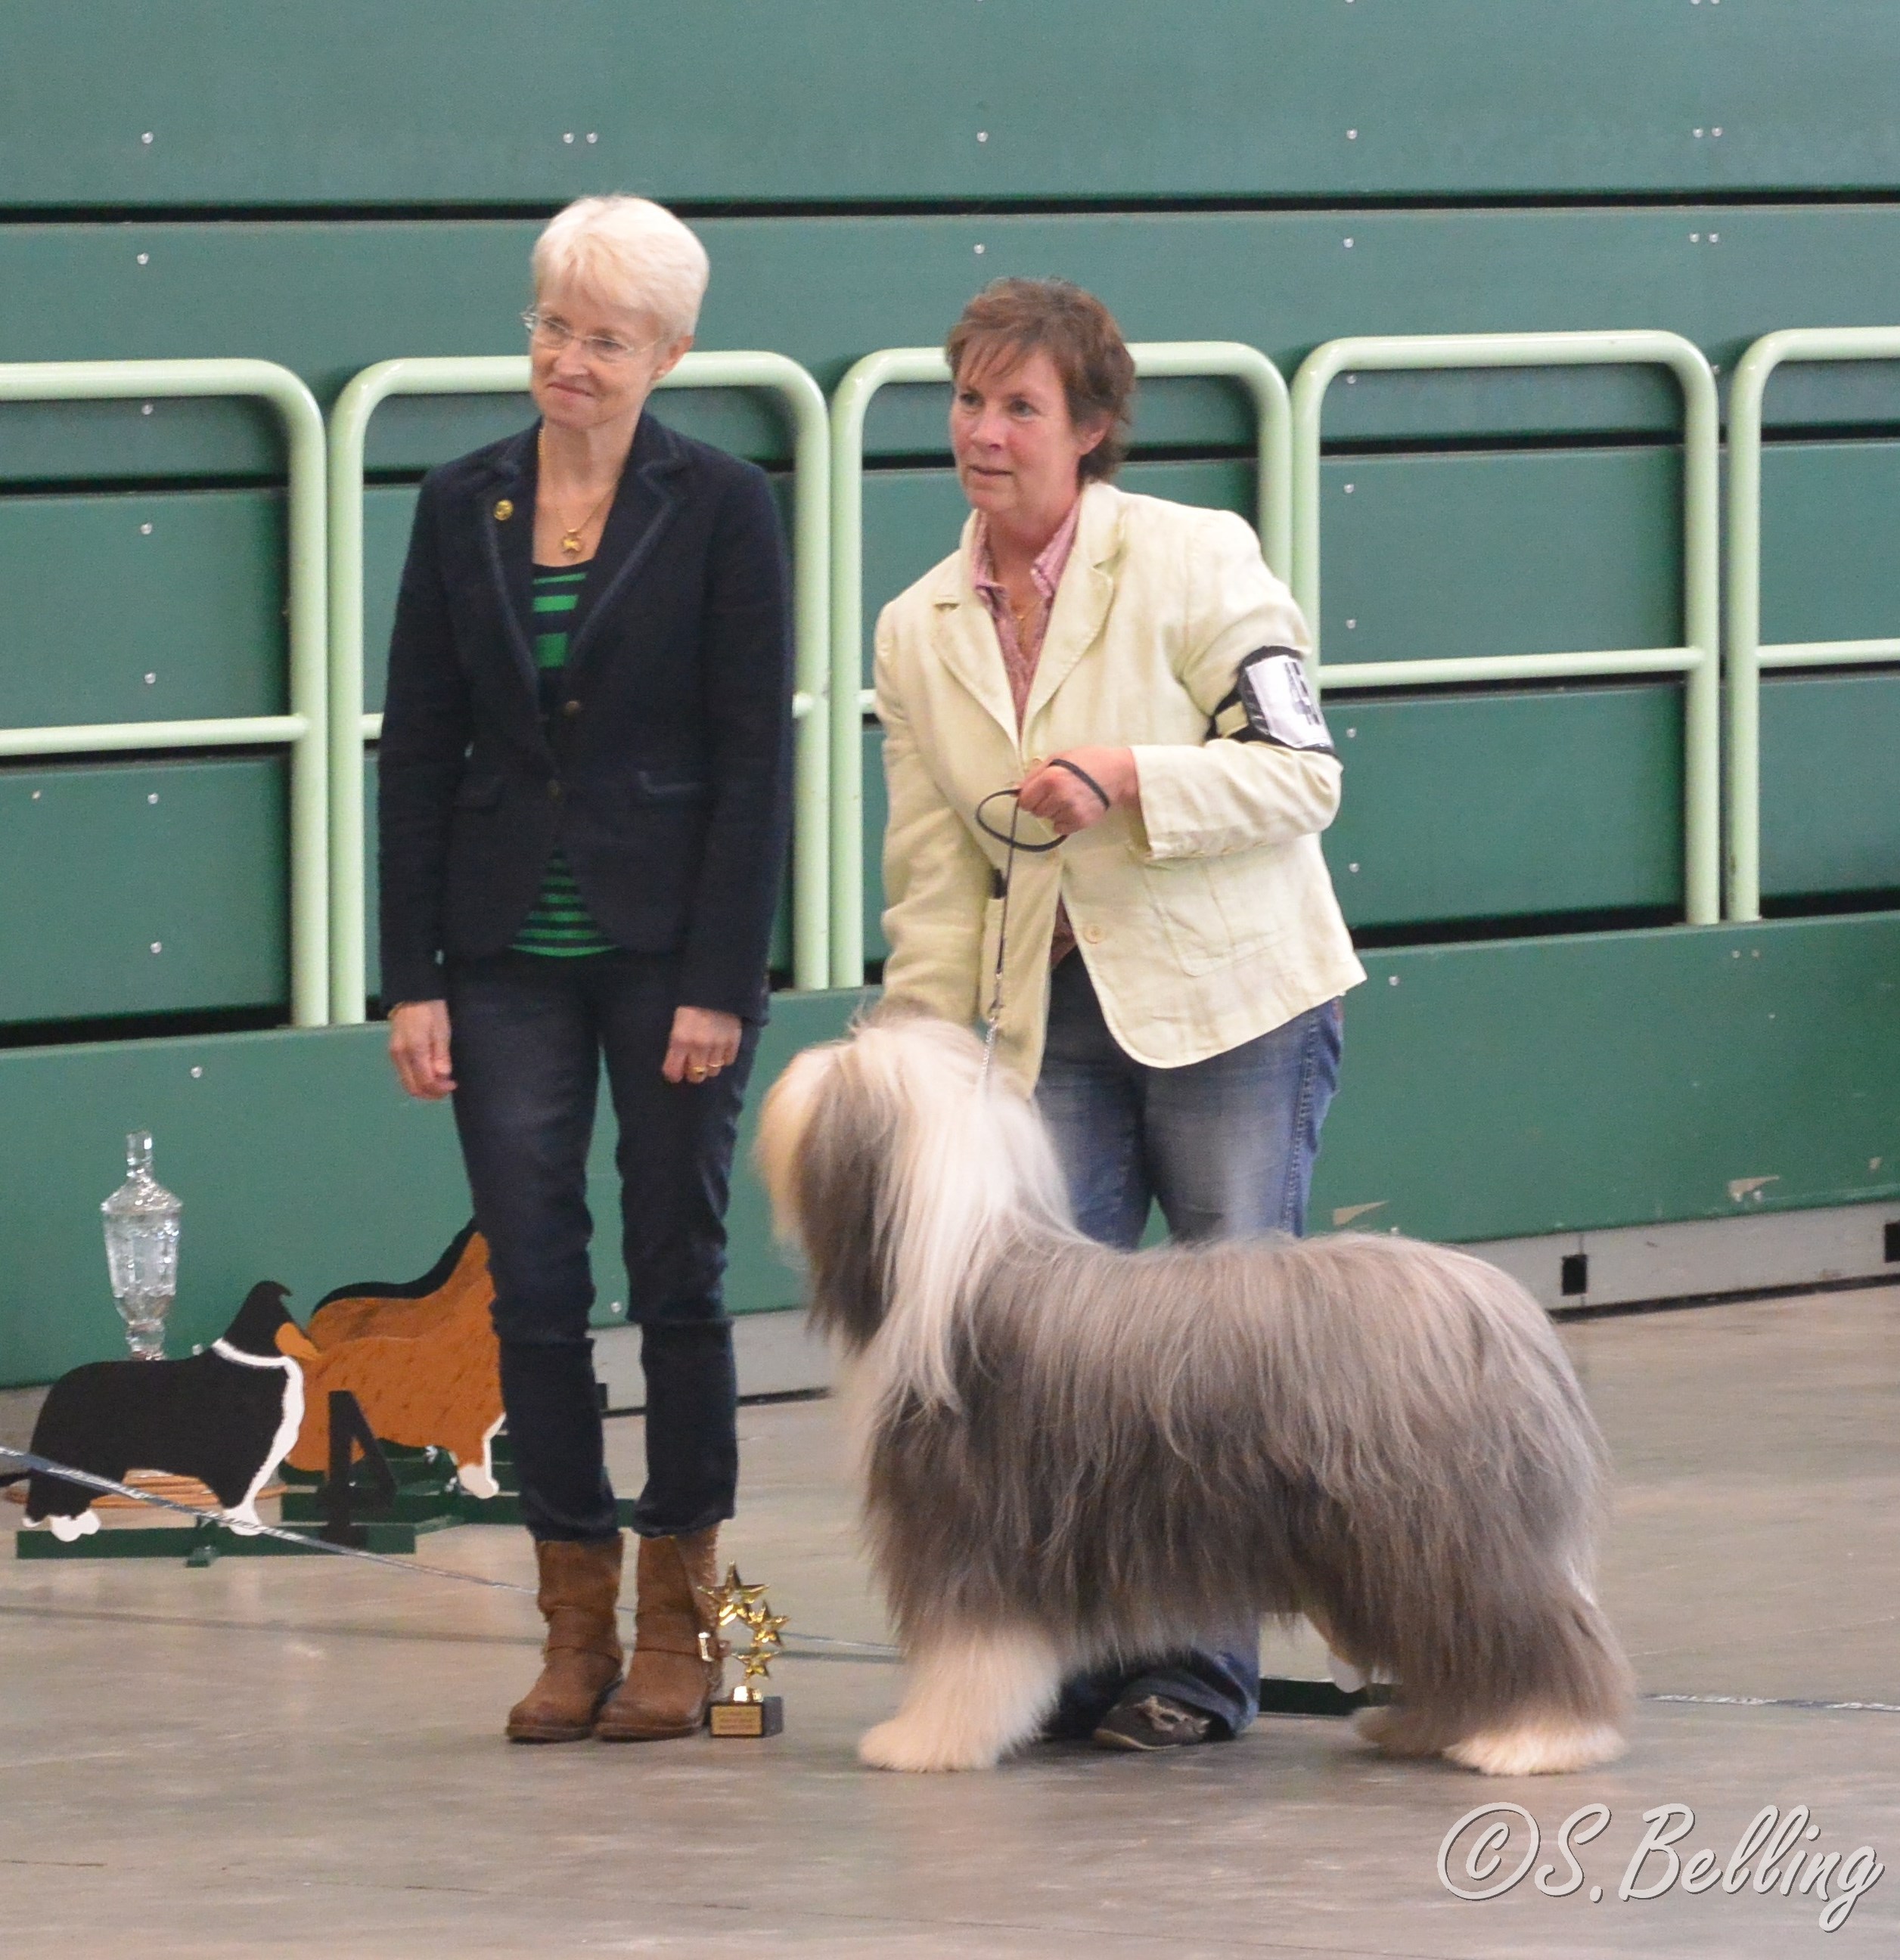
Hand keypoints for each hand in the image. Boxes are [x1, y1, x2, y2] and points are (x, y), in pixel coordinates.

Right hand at [389, 999, 454, 1099]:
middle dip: (431, 1093)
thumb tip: (442, 1076)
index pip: (425, 1081)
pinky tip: (429, 1075)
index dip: (440, 1088)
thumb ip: (441, 1054)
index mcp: (413, 1050)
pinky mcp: (394, 1052)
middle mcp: (399, 1056)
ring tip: (440, 1083)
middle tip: (447, 1088)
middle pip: (412, 1088)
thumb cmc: (431, 1010)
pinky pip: (404, 1075)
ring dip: (423, 1088)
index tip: (453, 1084)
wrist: (412, 993)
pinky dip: (417, 1080)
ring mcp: (394, 1055)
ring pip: (407, 1083)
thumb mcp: (442, 1030)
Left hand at [663, 1005, 742, 1085]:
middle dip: (692, 1072)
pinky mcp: (734, 1041)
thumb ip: (676, 1040)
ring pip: (713, 1071)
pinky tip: (720, 1049)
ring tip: (707, 1057)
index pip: (673, 1072)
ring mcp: (719, 1045)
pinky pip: (728, 1061)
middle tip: (692, 1065)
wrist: (717, 982)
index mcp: (680, 1040)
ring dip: (708, 1066)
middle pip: (695, 1075)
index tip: (674, 1070)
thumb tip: (676, 1059)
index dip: (673, 1073)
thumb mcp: (676, 1018)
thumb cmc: (690, 998)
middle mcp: (699, 1047)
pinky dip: (723, 1058)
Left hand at [1016, 747, 1138, 835]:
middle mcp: (1059, 796)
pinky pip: (1060, 828)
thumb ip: (1035, 774)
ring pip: (1048, 820)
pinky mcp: (1080, 822)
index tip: (1038, 793)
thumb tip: (1016, 791)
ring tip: (1070, 798)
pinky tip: (1075, 808)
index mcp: (1051, 778)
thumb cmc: (1087, 761)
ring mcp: (1070, 810)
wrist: (1118, 773)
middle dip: (1042, 804)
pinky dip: (1064, 821)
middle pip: (1035, 812)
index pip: (1024, 800)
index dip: (1029, 797)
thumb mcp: (1059, 758)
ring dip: (1054, 812)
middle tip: (1057, 793)